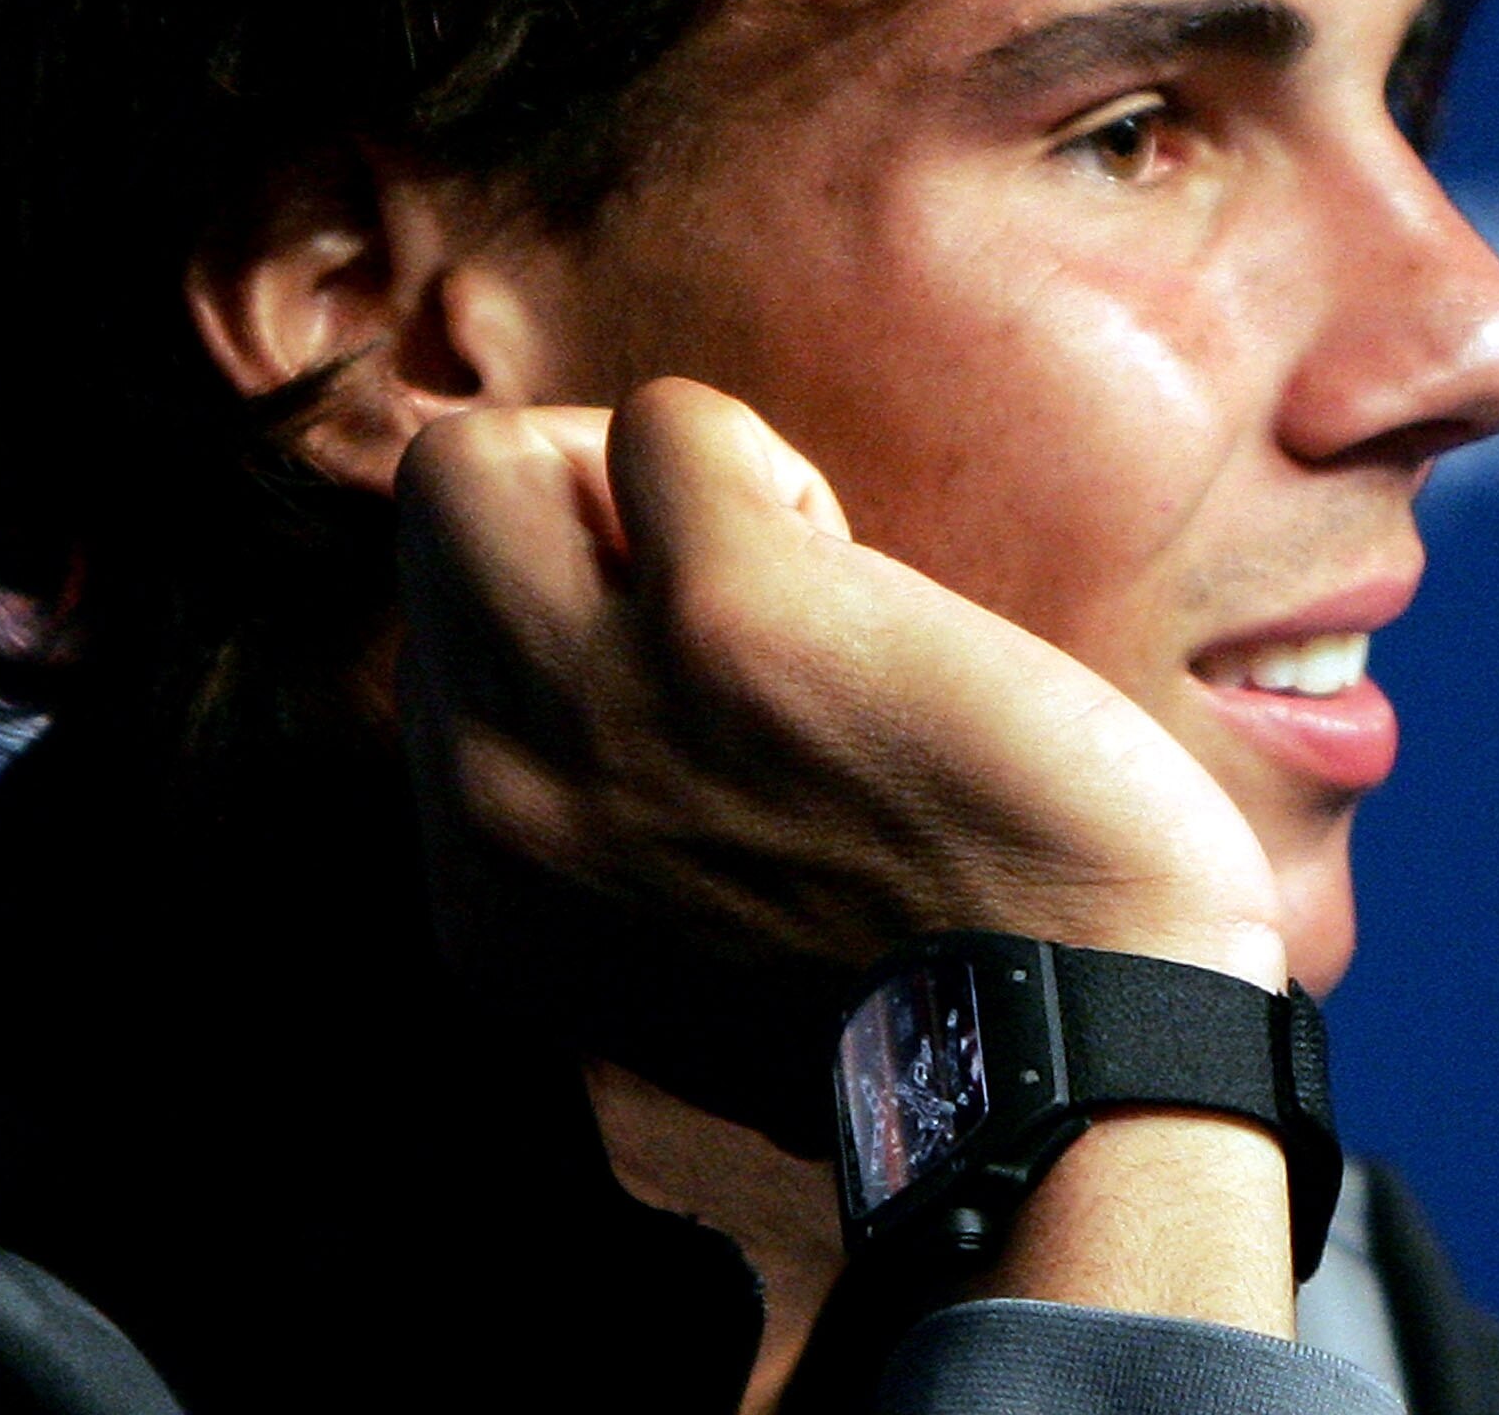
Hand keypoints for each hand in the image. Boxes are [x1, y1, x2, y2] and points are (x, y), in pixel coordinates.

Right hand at [394, 377, 1286, 1148]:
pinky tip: (859, 581)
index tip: (701, 673)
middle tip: (709, 566)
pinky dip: (765, 465)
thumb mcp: (694, 955)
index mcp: (490, 900)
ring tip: (794, 580)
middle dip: (564, 492)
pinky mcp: (723, 621)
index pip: (445, 656)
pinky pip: (668, 426)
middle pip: (424, 528)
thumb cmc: (944, 999)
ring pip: (478, 464)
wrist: (1074, 1071)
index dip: (579, 612)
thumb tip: (635, 664)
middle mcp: (497, 807)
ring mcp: (592, 709)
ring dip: (658, 475)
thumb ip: (619, 830)